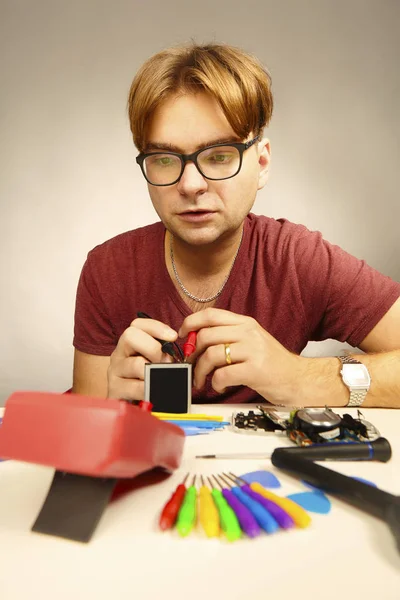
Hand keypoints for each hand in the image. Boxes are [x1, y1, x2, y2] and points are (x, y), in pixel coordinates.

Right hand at [107, 317, 177, 399]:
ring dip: (155, 372)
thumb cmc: (145, 382)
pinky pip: (136, 387)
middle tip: (167, 362)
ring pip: (136, 364)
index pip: (137, 325)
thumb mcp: (153, 364)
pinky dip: (150, 390)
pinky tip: (155, 394)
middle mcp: (118, 354)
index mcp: (128, 345)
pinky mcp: (114, 390)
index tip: (173, 336)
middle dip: (154, 348)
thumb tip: (177, 354)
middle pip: (130, 336)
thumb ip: (163, 354)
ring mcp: (114, 371)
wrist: (129, 407)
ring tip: (163, 381)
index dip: (156, 327)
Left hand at [179, 308, 302, 405]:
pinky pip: (222, 374)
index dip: (190, 323)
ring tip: (203, 381)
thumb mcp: (251, 340)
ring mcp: (253, 350)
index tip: (182, 336)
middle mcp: (248, 332)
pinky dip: (216, 383)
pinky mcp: (255, 370)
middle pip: (206, 335)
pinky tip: (221, 386)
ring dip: (201, 371)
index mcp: (245, 323)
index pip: (211, 314)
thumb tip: (195, 339)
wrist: (298, 379)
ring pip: (211, 355)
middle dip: (193, 354)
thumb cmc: (271, 363)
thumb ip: (227, 336)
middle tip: (192, 366)